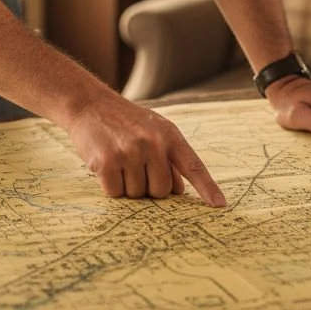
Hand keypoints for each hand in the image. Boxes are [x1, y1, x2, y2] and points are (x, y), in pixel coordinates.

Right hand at [64, 96, 226, 206]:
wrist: (90, 104)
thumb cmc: (125, 121)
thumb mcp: (153, 131)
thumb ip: (169, 158)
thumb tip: (179, 191)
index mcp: (169, 135)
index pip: (193, 166)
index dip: (208, 188)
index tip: (220, 205)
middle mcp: (153, 143)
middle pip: (161, 191)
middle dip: (148, 186)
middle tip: (135, 166)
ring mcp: (130, 152)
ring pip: (137, 194)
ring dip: (127, 185)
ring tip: (119, 160)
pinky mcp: (108, 162)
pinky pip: (115, 193)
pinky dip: (110, 186)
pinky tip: (106, 165)